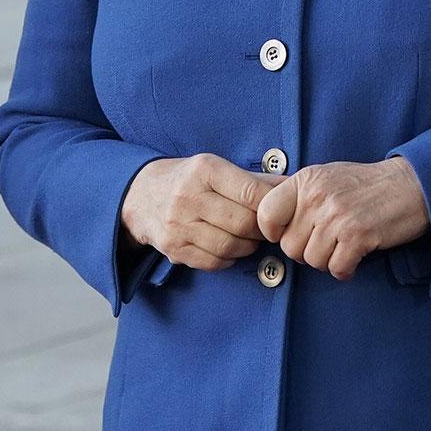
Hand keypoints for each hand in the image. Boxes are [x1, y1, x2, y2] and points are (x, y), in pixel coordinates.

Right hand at [119, 154, 281, 270]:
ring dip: (246, 247)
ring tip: (244, 237)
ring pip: (231, 246)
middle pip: (245, 224)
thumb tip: (294, 186)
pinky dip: (227, 259)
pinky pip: (214, 262)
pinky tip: (224, 246)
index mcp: (204, 170)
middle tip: (262, 228)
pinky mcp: (173, 247)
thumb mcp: (214, 168)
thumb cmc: (184, 180)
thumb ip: (253, 180)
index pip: (253, 194)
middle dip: (261, 231)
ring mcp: (178, 224)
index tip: (277, 213)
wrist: (137, 194)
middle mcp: (188, 196)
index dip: (273, 208)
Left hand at [256, 157, 429, 280]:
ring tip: (340, 250)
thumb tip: (271, 223)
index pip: (266, 213)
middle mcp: (317, 198)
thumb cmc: (366, 184)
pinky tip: (352, 260)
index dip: (273, 231)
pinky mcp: (358, 236)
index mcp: (305, 181)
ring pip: (311, 260)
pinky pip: (336, 267)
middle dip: (305, 252)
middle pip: (289, 245)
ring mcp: (337, 217)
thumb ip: (299, 195)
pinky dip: (344, 269)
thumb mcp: (325, 177)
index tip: (287, 235)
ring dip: (326, 261)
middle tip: (323, 246)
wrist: (412, 185)